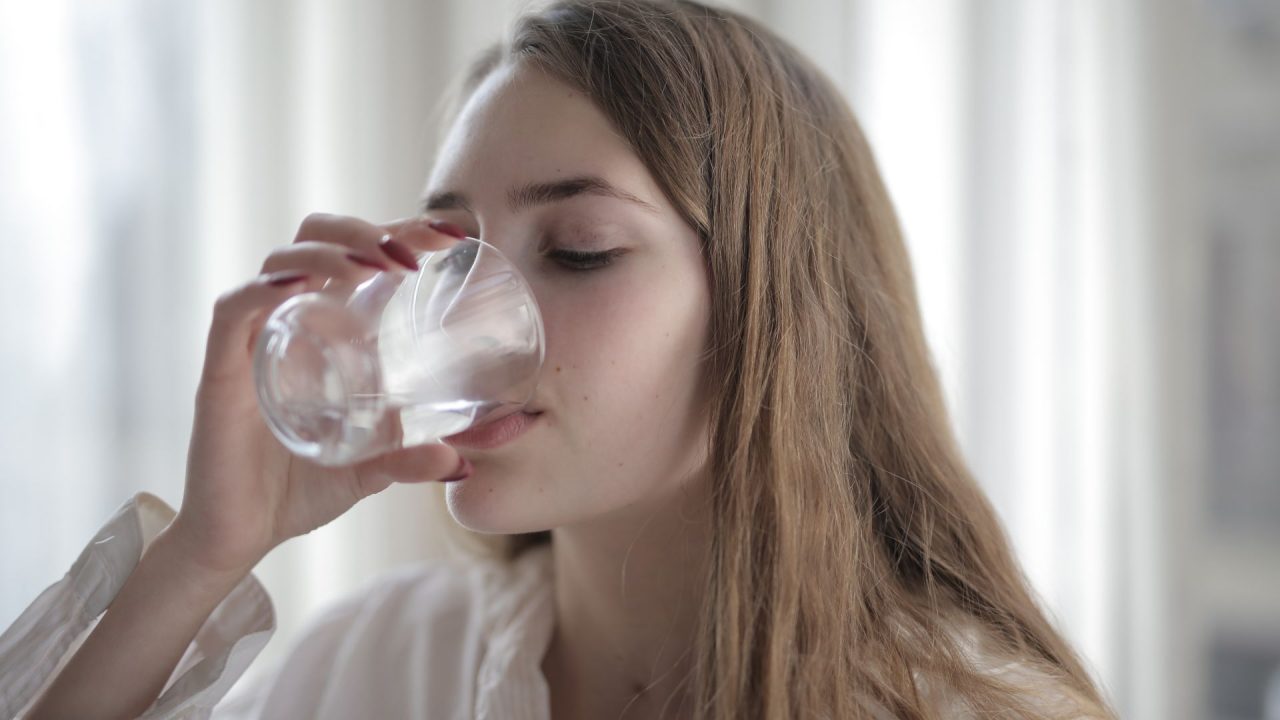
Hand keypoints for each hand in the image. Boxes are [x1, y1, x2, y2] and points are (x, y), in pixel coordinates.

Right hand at [169, 214, 469, 574]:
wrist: (238, 538)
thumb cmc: (298, 490)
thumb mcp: (370, 471)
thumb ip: (411, 460)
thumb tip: (462, 462)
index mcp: (324, 328)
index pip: (358, 254)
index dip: (401, 231)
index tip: (452, 235)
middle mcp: (287, 322)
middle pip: (316, 239)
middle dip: (365, 230)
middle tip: (413, 254)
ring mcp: (252, 342)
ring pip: (280, 262)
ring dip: (330, 251)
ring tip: (375, 266)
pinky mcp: (220, 371)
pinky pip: (234, 311)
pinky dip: (264, 289)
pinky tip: (301, 285)